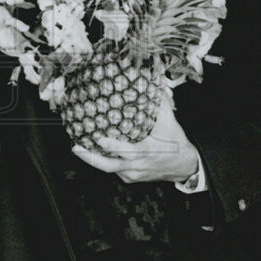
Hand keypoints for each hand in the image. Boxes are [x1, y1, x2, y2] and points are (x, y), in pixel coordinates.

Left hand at [71, 93, 198, 183]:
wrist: (184, 165)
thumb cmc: (175, 141)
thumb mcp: (170, 122)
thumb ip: (160, 103)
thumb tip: (152, 81)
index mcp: (147, 151)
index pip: (127, 151)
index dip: (112, 146)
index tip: (100, 139)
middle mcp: (137, 165)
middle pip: (109, 165)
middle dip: (90, 158)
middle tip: (75, 147)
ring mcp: (132, 174)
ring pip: (109, 168)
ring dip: (93, 159)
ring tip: (77, 148)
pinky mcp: (130, 178)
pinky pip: (114, 170)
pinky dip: (103, 161)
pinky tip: (92, 152)